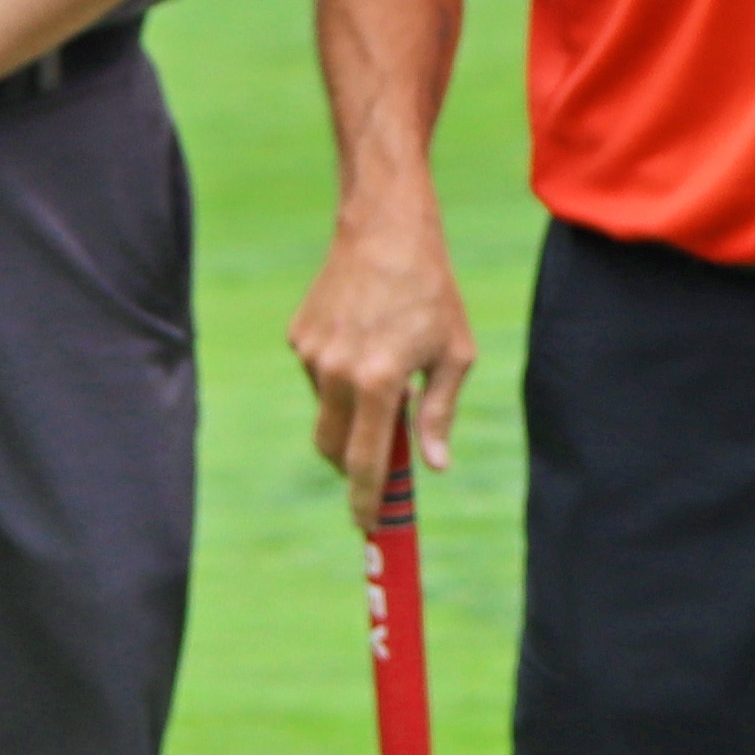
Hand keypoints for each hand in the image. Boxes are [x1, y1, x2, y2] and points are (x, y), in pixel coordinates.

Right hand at [291, 217, 480, 527]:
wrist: (385, 230)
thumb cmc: (432, 291)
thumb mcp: (454, 354)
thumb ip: (439, 412)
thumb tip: (433, 465)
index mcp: (379, 381)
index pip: (365, 461)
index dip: (365, 500)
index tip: (367, 525)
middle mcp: (337, 372)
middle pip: (332, 448)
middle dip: (352, 465)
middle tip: (380, 460)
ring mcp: (312, 354)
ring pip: (327, 410)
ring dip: (352, 411)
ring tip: (386, 366)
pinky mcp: (300, 337)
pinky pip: (318, 375)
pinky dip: (340, 377)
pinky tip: (365, 338)